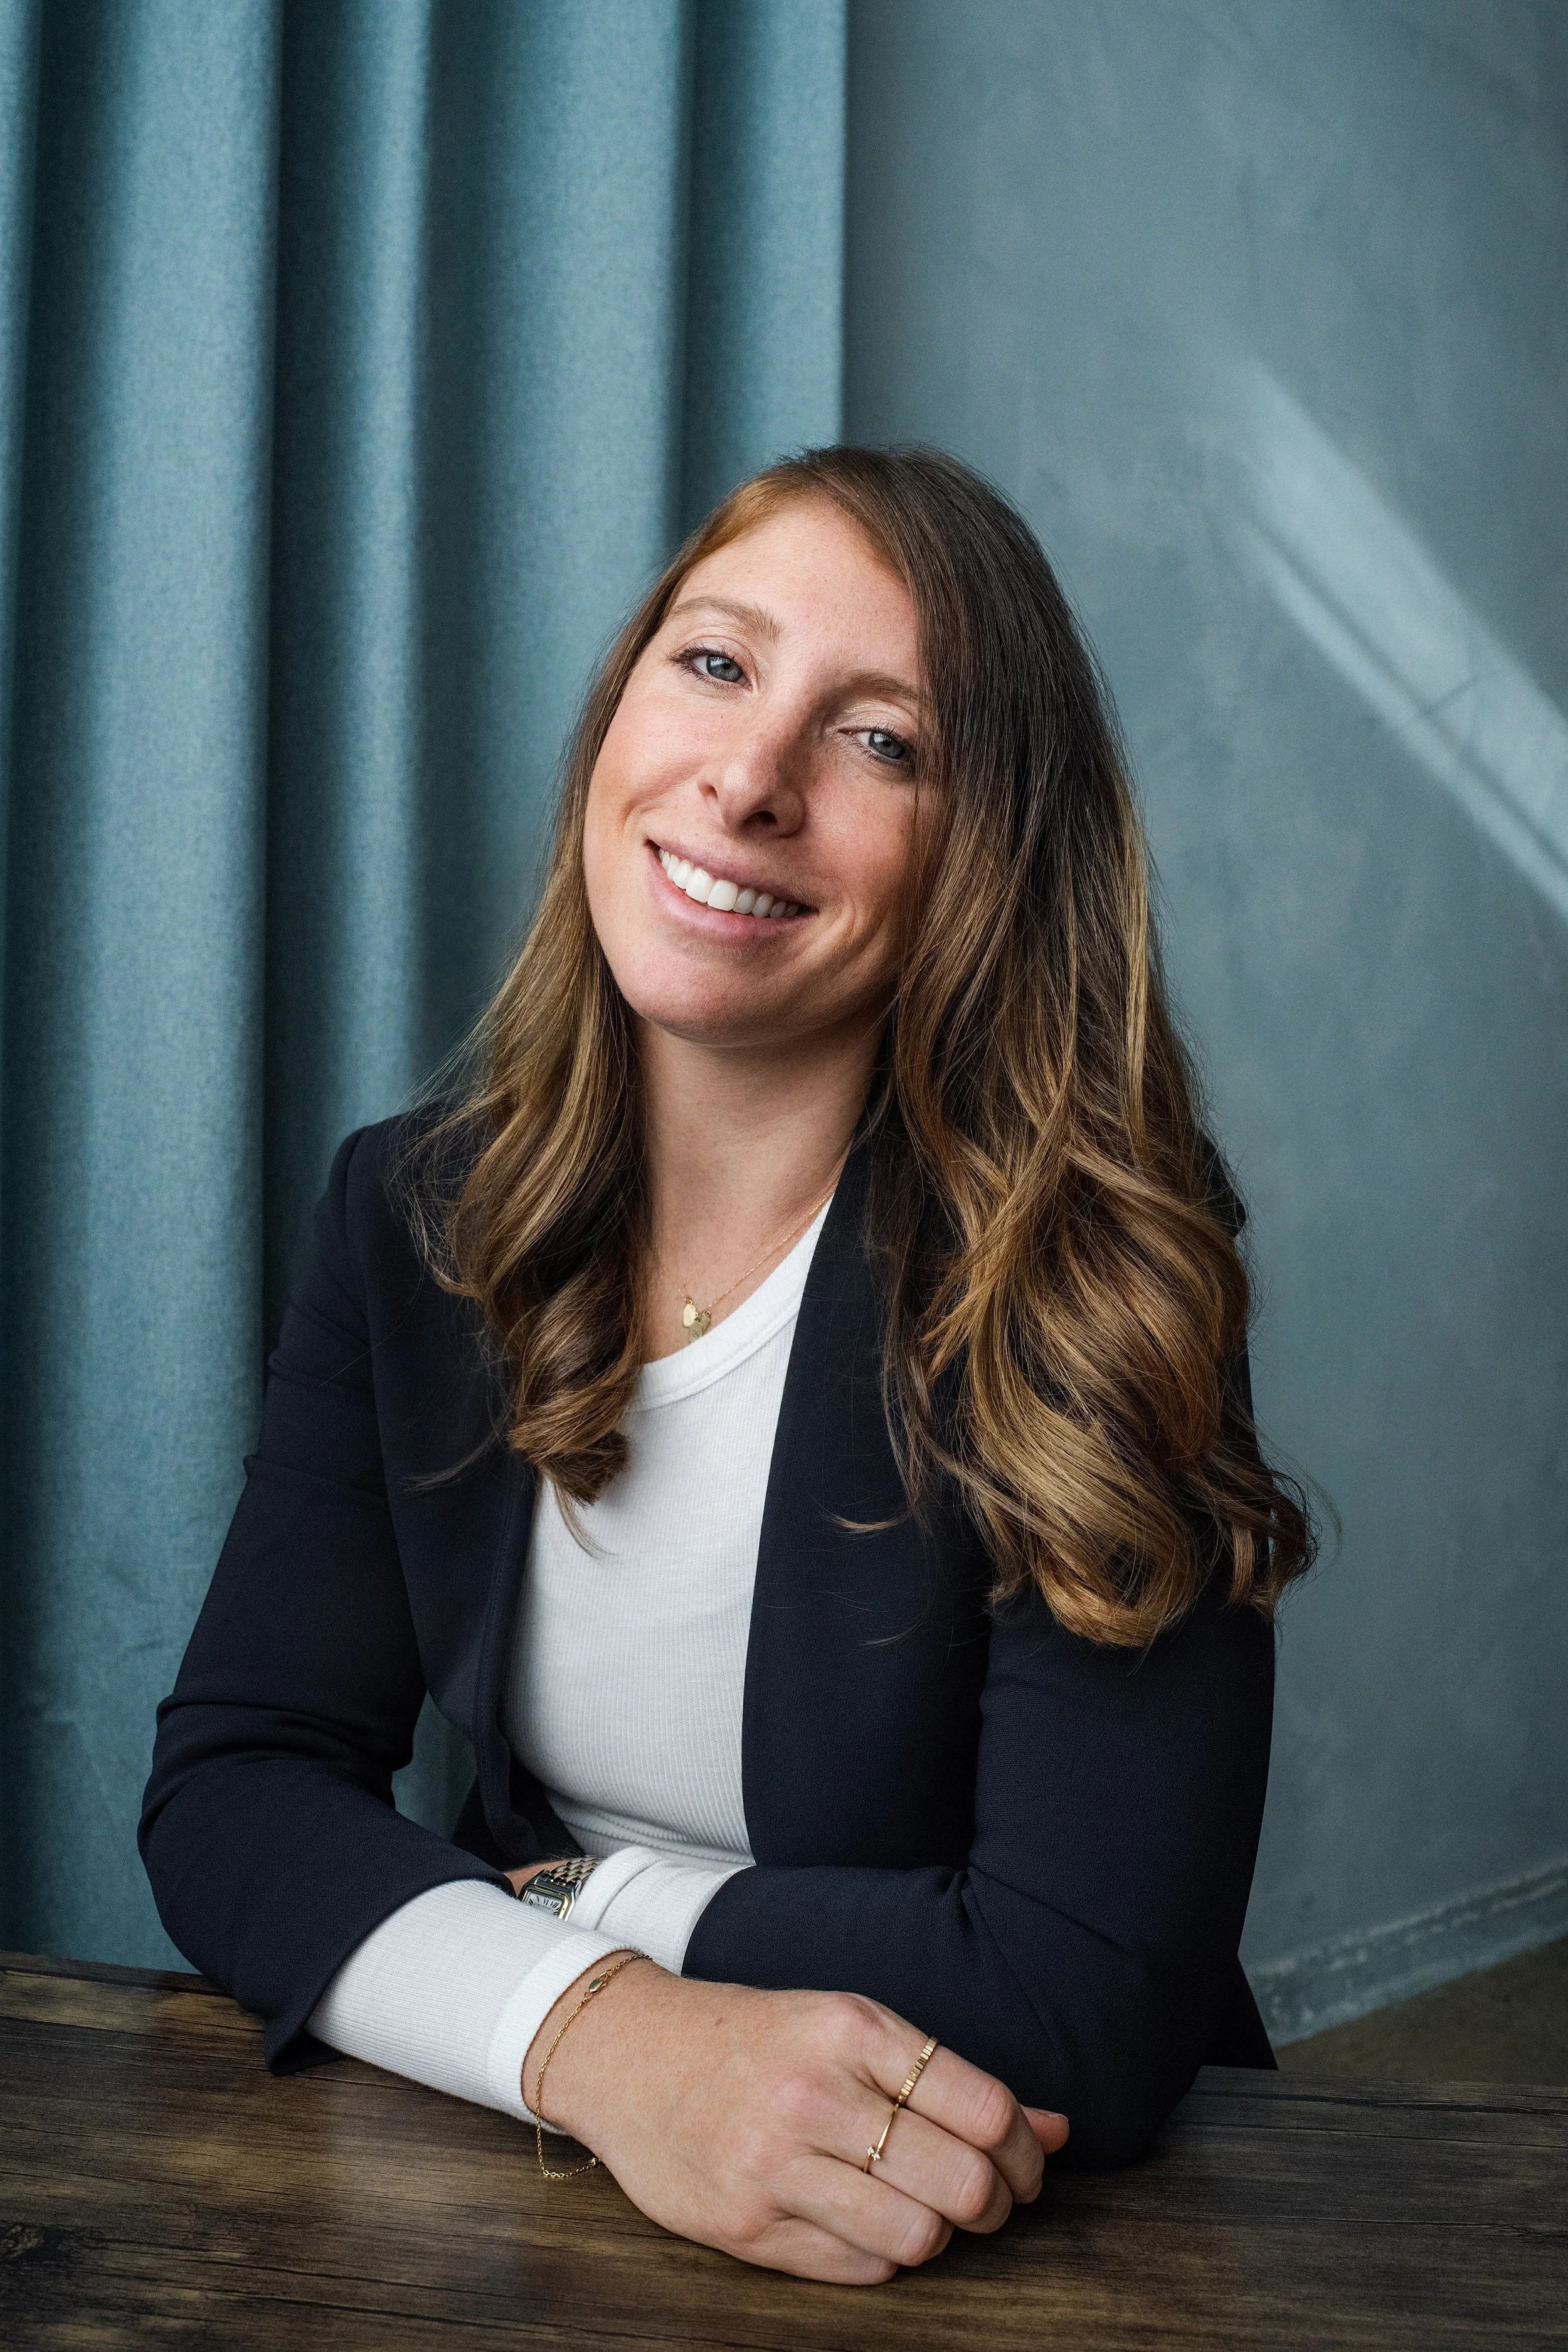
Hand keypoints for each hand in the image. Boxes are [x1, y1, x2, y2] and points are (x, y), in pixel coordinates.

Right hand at [524, 1961, 1069, 2284]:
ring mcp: (775, 2162)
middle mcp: (815, 2092)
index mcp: (850, 2029)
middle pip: (963, 2181)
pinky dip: (885, 2254)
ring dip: (941, 2235)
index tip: (1029, 2163)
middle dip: (996, 2203)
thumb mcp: (849, 2028)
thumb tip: (1061, 2129)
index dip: (1028, 2151)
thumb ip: (951, 2079)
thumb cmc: (756, 2039)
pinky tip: (869, 2223)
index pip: (985, 2108)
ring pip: (918, 2234)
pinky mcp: (745, 2224)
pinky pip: (860, 2267)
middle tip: (989, 2199)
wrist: (629, 2054)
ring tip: (926, 2211)